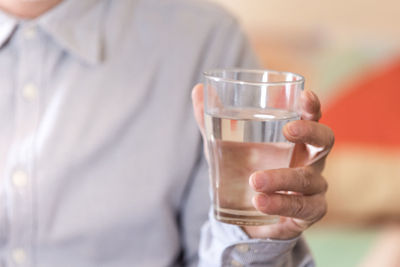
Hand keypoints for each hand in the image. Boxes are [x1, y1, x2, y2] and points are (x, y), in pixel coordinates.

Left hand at [192, 84, 333, 239]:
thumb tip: (198, 89)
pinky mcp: (309, 211)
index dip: (312, 106)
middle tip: (287, 131)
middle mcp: (309, 159)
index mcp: (294, 139)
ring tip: (255, 181)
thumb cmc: (242, 169)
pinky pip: (304, 207)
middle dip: (311, 132)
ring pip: (309, 179)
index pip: (311, 117)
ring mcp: (313, 186)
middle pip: (325, 141)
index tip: (305, 95)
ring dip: (283, 178)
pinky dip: (281, 204)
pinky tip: (260, 203)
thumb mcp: (224, 146)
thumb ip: (211, 120)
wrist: (245, 212)